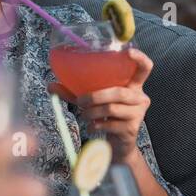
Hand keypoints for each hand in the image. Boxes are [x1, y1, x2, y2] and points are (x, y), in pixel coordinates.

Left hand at [49, 49, 153, 163]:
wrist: (118, 144)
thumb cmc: (106, 116)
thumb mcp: (93, 101)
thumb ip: (74, 92)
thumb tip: (50, 86)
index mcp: (133, 85)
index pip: (144, 68)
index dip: (140, 58)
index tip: (128, 52)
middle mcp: (139, 97)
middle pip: (119, 92)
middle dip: (95, 96)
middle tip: (79, 101)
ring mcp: (138, 113)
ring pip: (111, 108)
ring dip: (91, 112)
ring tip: (84, 115)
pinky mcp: (131, 128)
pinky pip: (109, 124)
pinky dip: (95, 125)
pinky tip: (92, 127)